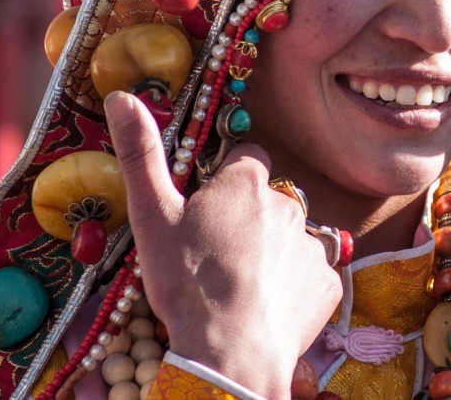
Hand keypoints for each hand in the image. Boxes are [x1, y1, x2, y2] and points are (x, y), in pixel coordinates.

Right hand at [105, 91, 341, 396]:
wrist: (229, 354)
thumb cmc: (186, 283)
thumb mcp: (152, 216)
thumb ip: (140, 154)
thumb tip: (123, 96)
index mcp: (247, 183)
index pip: (247, 158)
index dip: (228, 180)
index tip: (209, 208)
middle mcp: (287, 204)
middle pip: (270, 200)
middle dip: (249, 218)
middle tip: (217, 255)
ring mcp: (312, 243)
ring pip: (290, 237)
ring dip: (272, 252)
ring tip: (240, 287)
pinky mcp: (327, 282)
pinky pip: (311, 274)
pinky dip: (293, 287)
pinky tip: (266, 307)